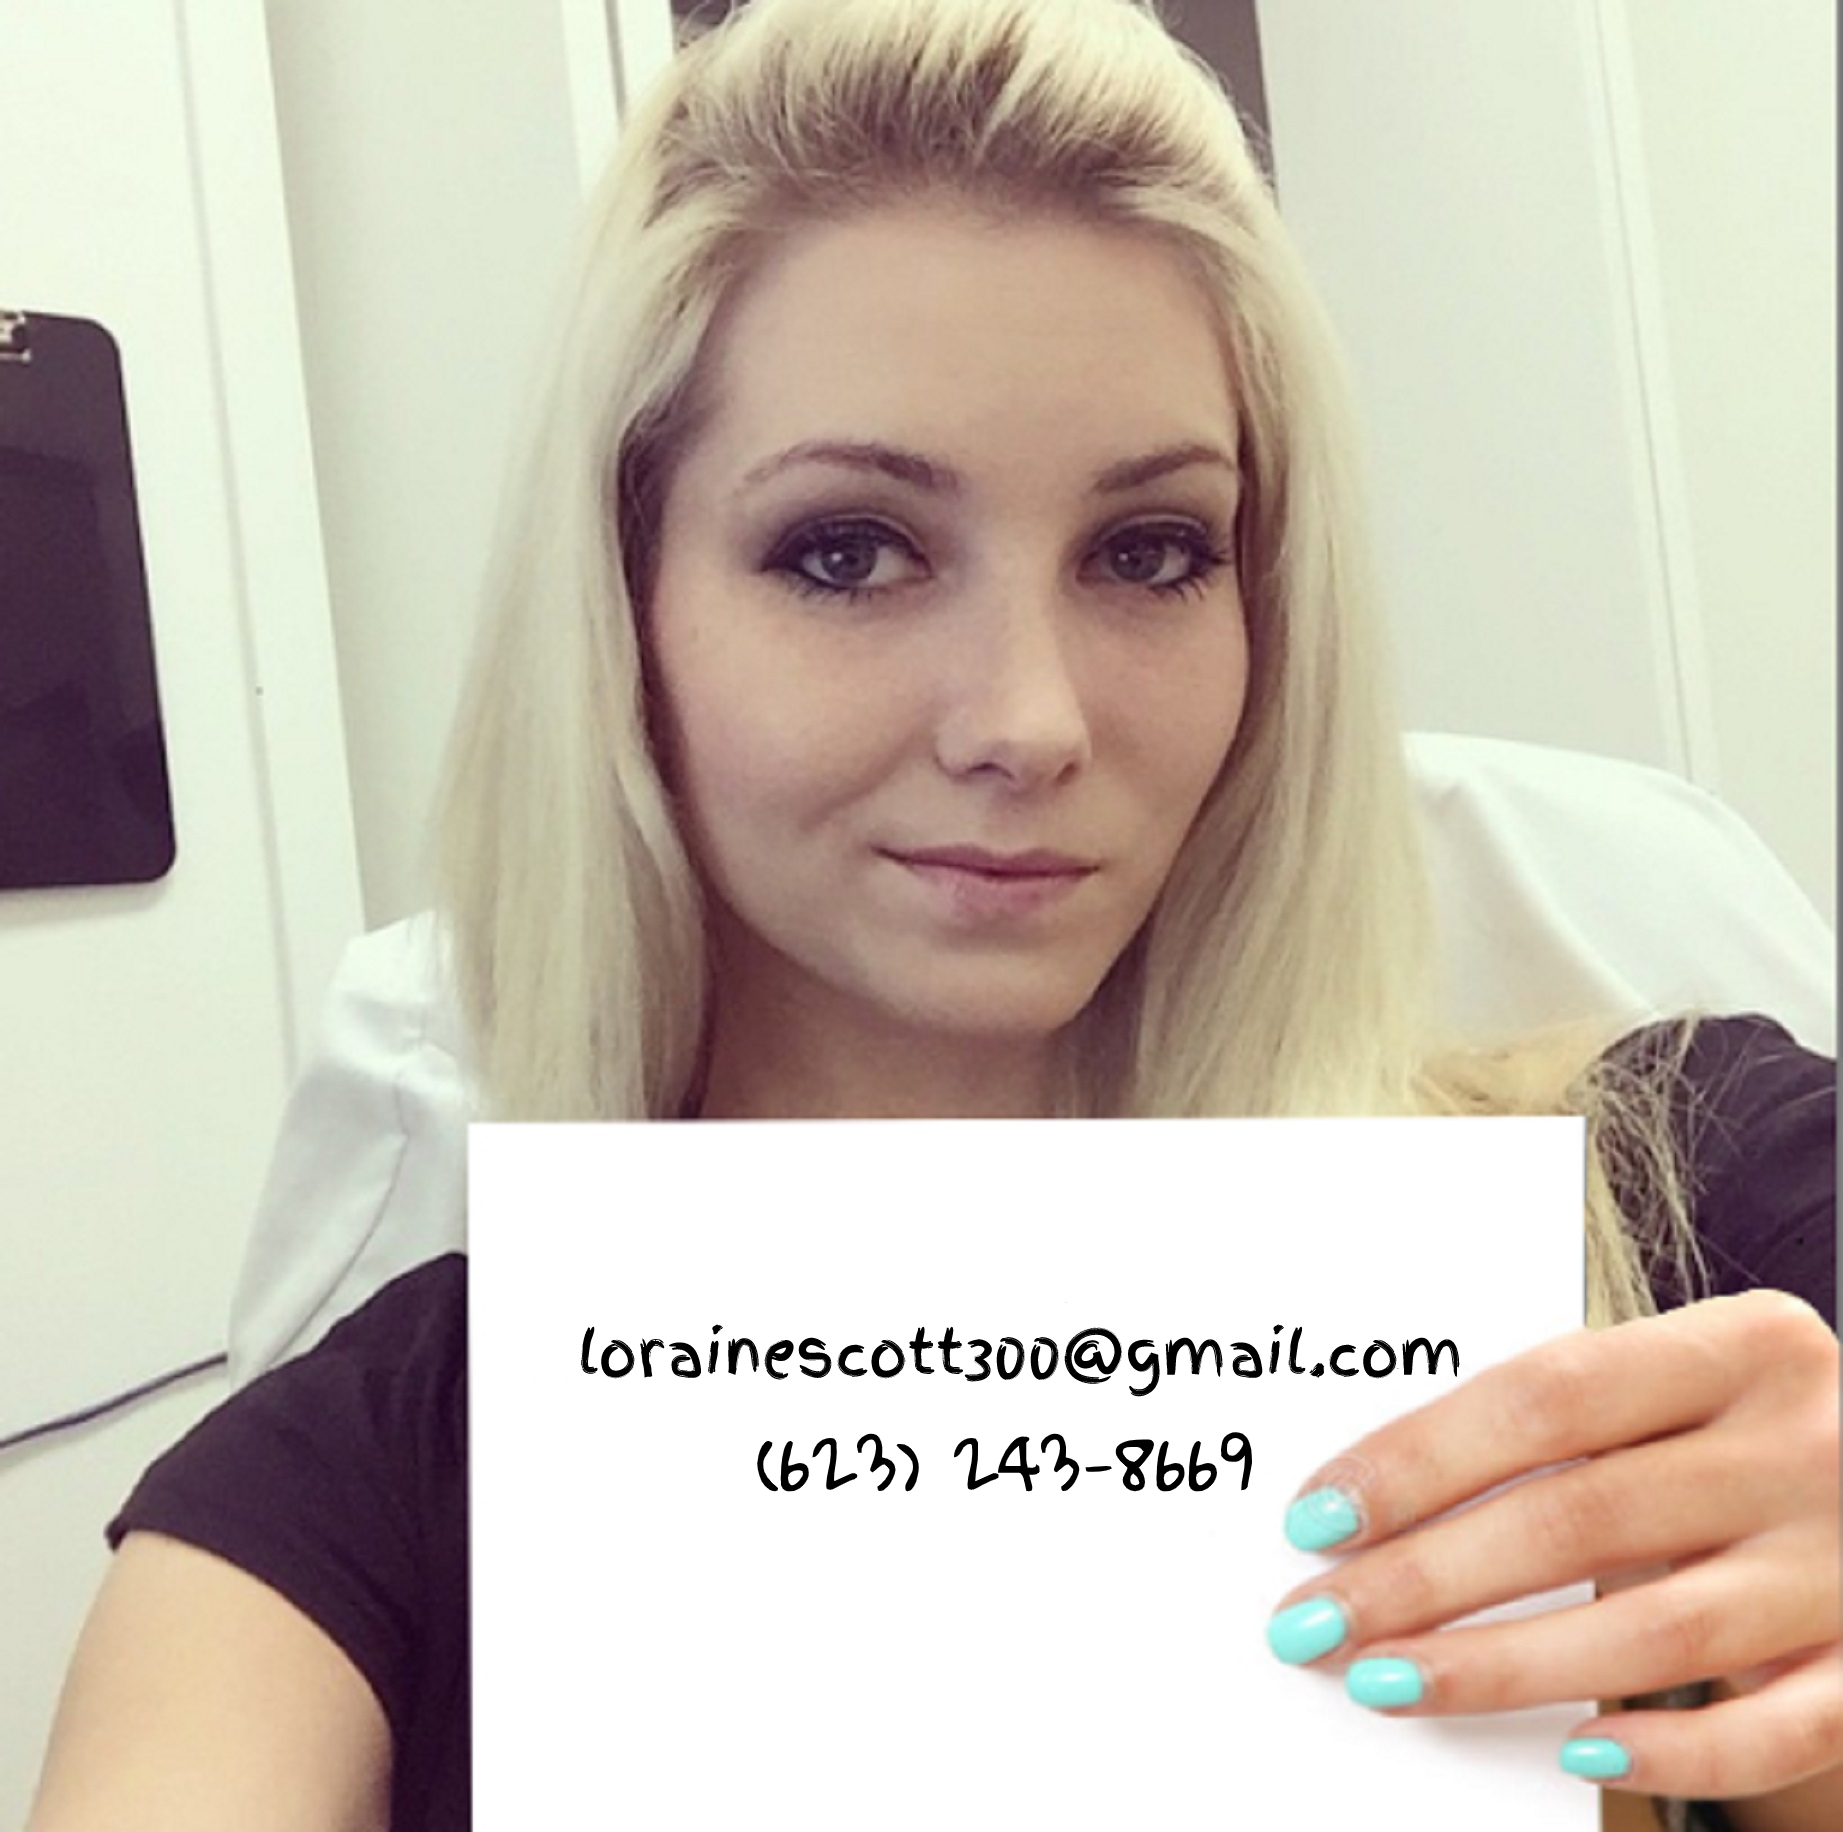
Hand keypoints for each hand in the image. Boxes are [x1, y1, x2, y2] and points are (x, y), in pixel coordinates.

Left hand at [1264, 1290, 1840, 1805]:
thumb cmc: (1733, 1434)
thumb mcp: (1675, 1389)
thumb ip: (1566, 1421)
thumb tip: (1374, 1500)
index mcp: (1742, 1345)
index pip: (1545, 1395)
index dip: (1419, 1458)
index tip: (1314, 1518)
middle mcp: (1804, 1445)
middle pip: (1578, 1518)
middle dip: (1424, 1577)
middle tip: (1315, 1621)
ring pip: (1653, 1635)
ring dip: (1498, 1668)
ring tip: (1382, 1683)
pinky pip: (1769, 1731)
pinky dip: (1668, 1749)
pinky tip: (1569, 1751)